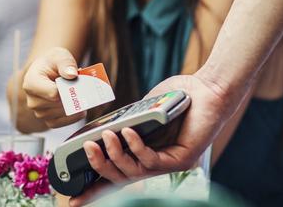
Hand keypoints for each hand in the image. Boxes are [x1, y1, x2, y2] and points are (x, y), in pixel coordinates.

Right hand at [22, 47, 86, 127]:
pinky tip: (80, 108)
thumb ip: (66, 63)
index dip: (68, 89)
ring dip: (75, 106)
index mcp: (31, 83)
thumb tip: (72, 74)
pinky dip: (73, 117)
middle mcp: (32, 100)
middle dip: (74, 97)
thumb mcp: (59, 56)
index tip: (76, 80)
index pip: (53, 93)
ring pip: (62, 114)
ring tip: (81, 93)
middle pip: (59, 104)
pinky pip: (62, 123)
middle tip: (84, 88)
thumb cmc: (53, 63)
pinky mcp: (48, 120)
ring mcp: (39, 112)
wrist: (49, 71)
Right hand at [70, 72, 238, 205]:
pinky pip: (152, 159)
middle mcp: (158, 164)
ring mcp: (171, 164)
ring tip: (105, 136)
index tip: (74, 198)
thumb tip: (104, 129)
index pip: (118, 177)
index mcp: (146, 155)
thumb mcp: (144, 110)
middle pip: (122, 178)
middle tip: (85, 150)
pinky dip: (136, 147)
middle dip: (100, 167)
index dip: (96, 189)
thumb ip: (127, 121)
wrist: (208, 88)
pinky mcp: (182, 159)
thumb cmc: (179, 96)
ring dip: (115, 155)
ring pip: (134, 171)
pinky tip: (128, 132)